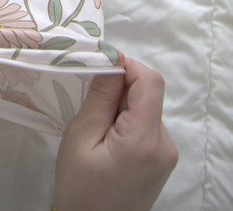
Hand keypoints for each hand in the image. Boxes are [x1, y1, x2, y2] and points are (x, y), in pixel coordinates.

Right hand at [53, 52, 178, 210]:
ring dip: (122, 105)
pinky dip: (127, 120)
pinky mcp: (163, 159)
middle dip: (119, 88)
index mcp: (145, 140)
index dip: (127, 65)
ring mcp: (167, 153)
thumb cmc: (79, 185)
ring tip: (97, 128)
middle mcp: (165, 145)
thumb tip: (112, 59)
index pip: (150, 82)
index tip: (99, 67)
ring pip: (146, 107)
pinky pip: (147, 124)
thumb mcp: (81, 136)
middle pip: (148, 93)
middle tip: (91, 105)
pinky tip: (108, 139)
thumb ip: (100, 97)